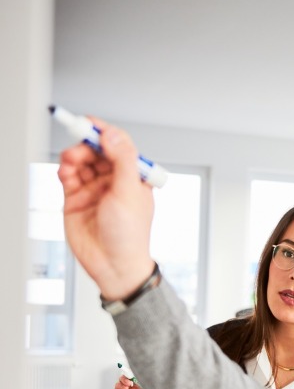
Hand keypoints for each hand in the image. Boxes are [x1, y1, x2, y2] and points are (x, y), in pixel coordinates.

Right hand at [57, 118, 155, 300]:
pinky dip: (65, 170)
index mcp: (134, 176)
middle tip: (78, 149)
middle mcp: (114, 180)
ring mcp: (95, 189)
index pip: (119, 145)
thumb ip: (122, 160)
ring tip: (70, 163)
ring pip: (81, 161)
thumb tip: (112, 134)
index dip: (104, 132)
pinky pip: (68, 176)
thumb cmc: (129, 234)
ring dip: (74, 157)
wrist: (113, 265)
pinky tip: (65, 173)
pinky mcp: (77, 198)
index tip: (89, 123)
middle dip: (85, 145)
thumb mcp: (129, 192)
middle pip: (97, 150)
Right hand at [112, 374, 156, 388]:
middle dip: (134, 371)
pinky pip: (118, 385)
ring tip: (130, 381)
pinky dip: (121, 382)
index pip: (144, 376)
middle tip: (135, 370)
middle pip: (134, 375)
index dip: (143, 371)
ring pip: (125, 378)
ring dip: (127, 376)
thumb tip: (154, 376)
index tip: (144, 368)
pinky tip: (126, 385)